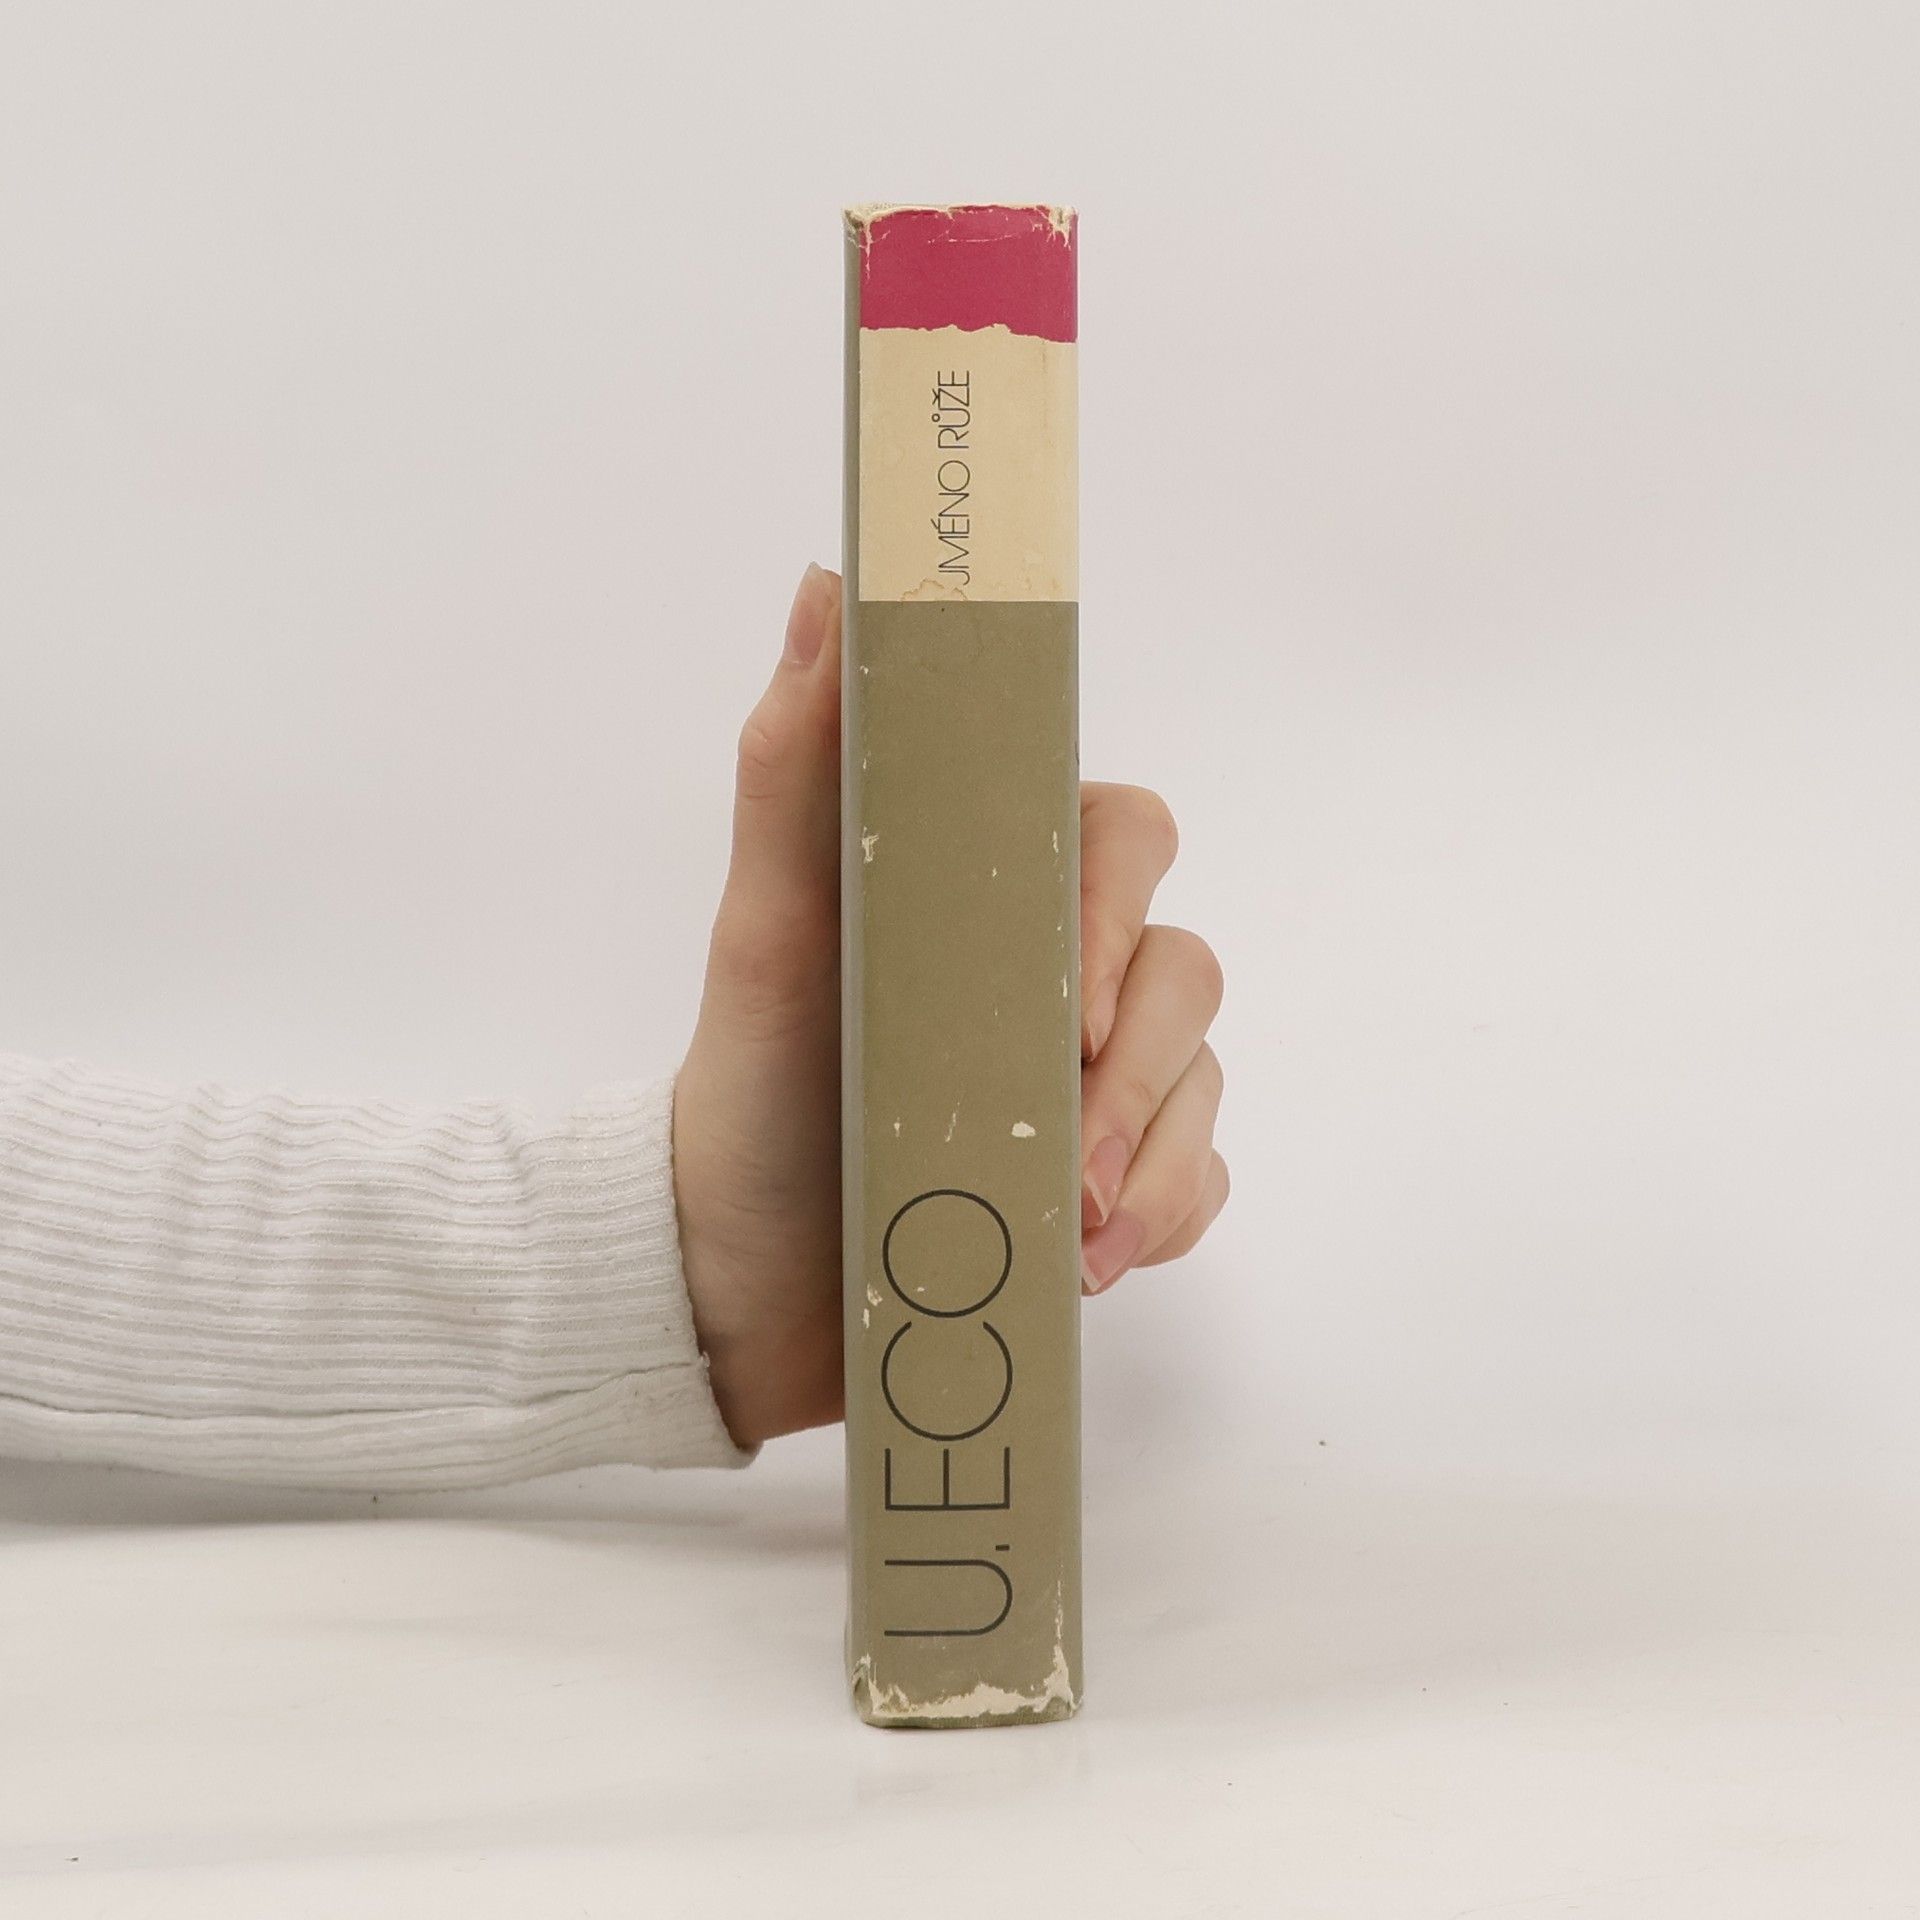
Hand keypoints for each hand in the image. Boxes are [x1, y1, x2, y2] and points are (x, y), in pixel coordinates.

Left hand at [672, 564, 1228, 1447]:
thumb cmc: (753, 1096)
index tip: (1073, 1005)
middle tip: (1070, 1156)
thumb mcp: (766, 937)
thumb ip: (798, 769)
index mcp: (988, 890)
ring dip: (1153, 1159)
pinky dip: (1159, 1221)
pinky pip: (1199, 1180)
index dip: (1121, 910)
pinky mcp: (1112, 1180)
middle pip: (1184, 970)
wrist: (736, 1286)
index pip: (1120, 837)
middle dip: (1137, 1071)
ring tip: (1073, 1235)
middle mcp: (1055, 973)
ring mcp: (1093, 1079)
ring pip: (1203, 1081)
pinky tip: (1086, 1264)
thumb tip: (832, 587)